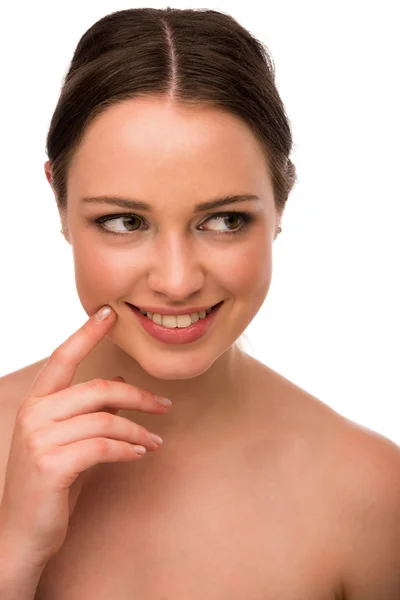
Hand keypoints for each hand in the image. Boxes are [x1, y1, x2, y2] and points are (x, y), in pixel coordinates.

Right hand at [0, 305, 170, 569]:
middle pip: (99, 389)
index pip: (63, 357)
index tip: (109, 312)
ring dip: (138, 429)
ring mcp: (40, 439)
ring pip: (106, 419)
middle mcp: (34, 413)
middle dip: (138, 396)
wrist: (22, 534)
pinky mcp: (52, 465)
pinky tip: (140, 453)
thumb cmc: (50, 483)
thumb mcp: (69, 440)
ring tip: (155, 440)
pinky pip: (104, 447)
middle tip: (164, 406)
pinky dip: (128, 449)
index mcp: (36, 402)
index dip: (87, 332)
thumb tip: (122, 384)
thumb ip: (90, 411)